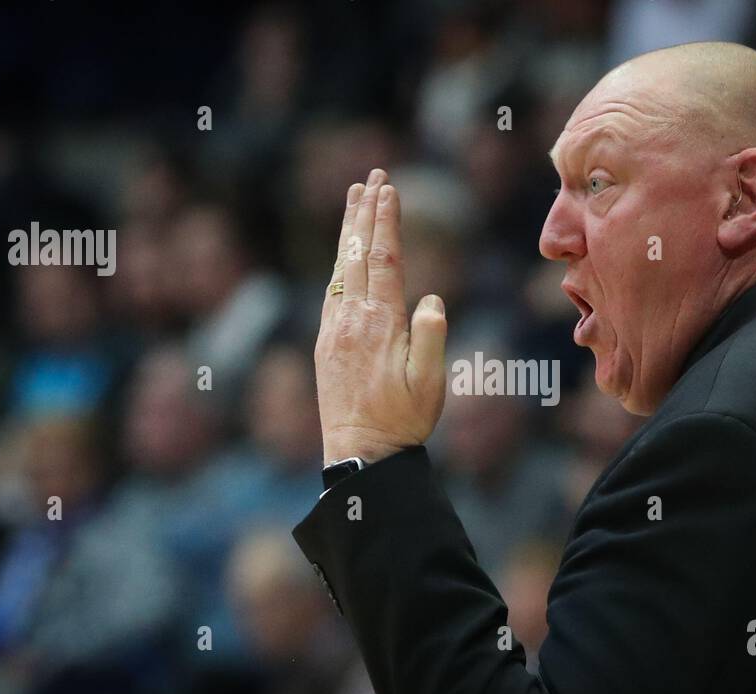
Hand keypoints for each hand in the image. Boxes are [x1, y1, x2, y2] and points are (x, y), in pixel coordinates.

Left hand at [314, 168, 447, 464]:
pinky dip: (339, 263)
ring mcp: (334, 330)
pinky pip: (331, 291)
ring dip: (349, 231)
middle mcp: (352, 320)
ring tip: (353, 198)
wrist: (360, 455)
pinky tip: (344, 254)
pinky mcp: (325, 344)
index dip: (386, 222)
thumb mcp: (429, 383)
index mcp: (381, 324)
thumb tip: (430, 299)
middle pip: (359, 254)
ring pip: (341, 268)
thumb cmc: (403, 421)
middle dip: (366, 212)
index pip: (385, 260)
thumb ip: (429, 338)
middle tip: (371, 176)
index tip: (388, 189)